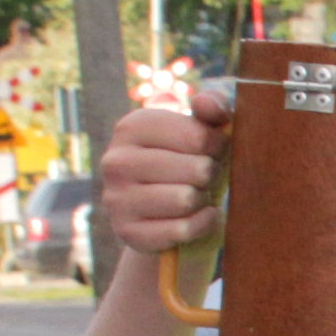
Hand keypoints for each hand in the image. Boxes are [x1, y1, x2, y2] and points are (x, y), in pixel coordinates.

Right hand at [100, 95, 230, 269]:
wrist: (164, 212)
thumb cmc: (189, 162)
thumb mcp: (201, 130)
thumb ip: (213, 108)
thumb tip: (206, 104)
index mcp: (131, 126)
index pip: (199, 137)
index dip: (219, 147)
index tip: (213, 150)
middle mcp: (116, 160)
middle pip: (198, 169)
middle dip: (212, 176)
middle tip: (204, 177)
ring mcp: (116, 197)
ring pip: (188, 200)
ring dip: (204, 200)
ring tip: (196, 195)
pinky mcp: (126, 232)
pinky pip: (183, 229)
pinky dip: (202, 225)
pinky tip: (198, 217)